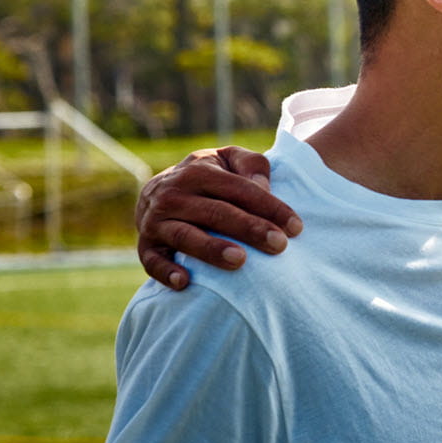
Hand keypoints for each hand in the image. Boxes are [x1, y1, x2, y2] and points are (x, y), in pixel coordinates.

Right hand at [135, 146, 300, 289]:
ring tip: (240, 261)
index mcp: (198, 171)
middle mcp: (173, 194)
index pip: (240, 189)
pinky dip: (165, 272)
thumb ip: (251, 164)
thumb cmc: (210, 176)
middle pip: (216, 212)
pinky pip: (152, 261)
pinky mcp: (145, 246)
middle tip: (279, 245)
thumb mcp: (229, 160)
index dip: (270, 207)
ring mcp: (156, 221)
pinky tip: (185, 282)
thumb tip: (263, 187)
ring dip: (211, 249)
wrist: (161, 190)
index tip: (296, 227)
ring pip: (185, 236)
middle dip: (250, 229)